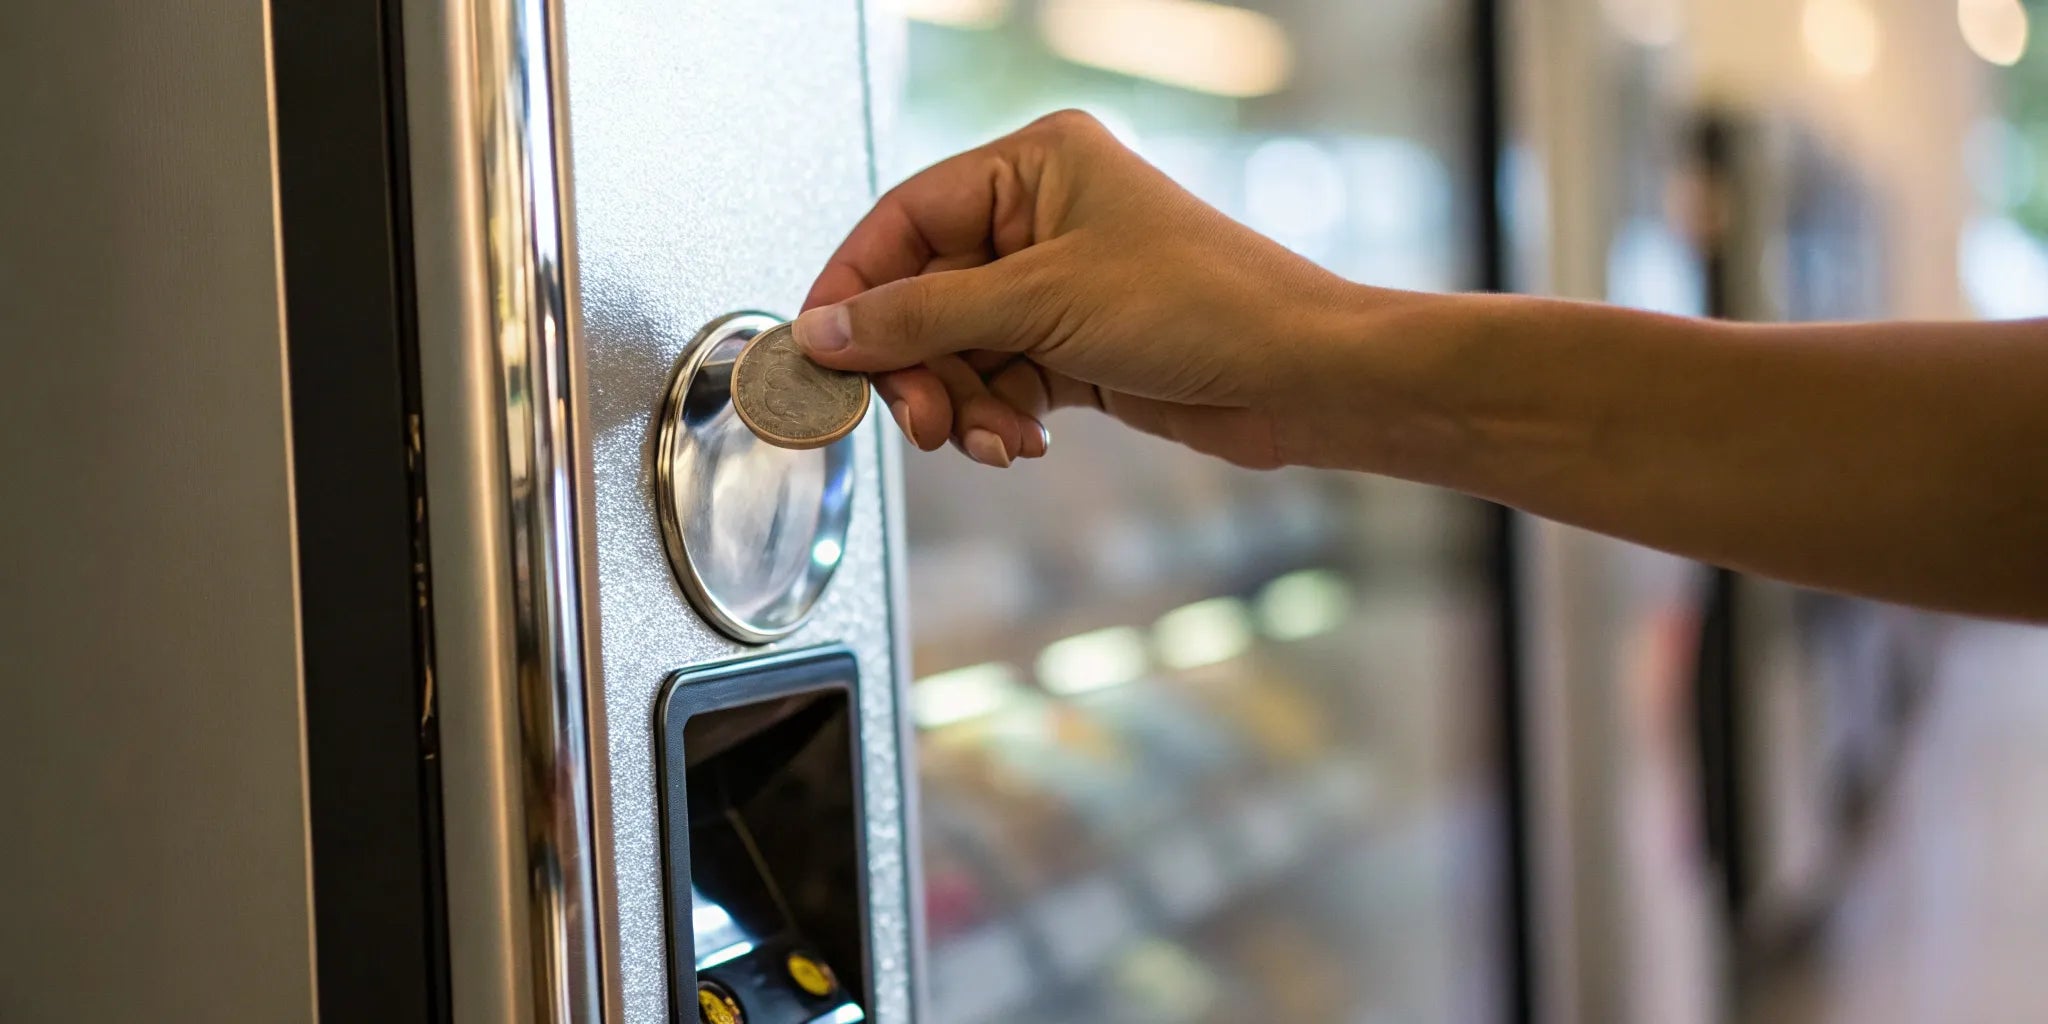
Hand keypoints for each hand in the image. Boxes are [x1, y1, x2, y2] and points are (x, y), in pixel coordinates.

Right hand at [796, 110, 1409, 469]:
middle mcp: (1041, 218)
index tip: (821, 350)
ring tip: (990, 440)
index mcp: (1033, 165)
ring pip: (959, 352)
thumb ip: (922, 319)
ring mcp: (1058, 285)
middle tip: (921, 420)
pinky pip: (999, 384)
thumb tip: (829, 328)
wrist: (1300, 377)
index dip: (856, 288)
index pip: (905, 220)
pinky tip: (1023, 441)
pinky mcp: (1076, 347)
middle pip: (924, 297)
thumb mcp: (1041, 304)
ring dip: (962, 406)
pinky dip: (998, 418)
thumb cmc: (1206, 305)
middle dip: (919, 367)